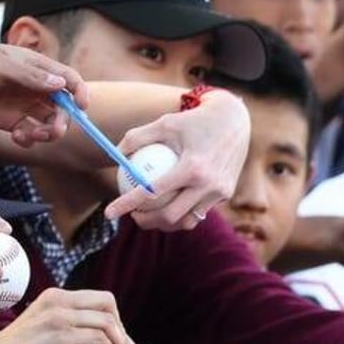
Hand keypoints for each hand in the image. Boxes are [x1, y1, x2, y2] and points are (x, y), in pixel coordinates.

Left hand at [0, 40, 88, 145]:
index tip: (81, 108)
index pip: (68, 79)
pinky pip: (31, 135)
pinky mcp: (10, 122)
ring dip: (47, 134)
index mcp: (35, 67)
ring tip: (29, 136)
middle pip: (63, 106)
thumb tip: (62, 86)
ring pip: (49, 123)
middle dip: (62, 121)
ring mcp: (23, 105)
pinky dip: (30, 140)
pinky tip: (16, 137)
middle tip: (51, 132)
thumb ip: (30, 77)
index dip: (80, 92)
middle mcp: (33, 87)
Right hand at [0, 289, 129, 343]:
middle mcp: (59, 300)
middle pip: (109, 304)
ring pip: (108, 323)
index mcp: (56, 297)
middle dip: (120, 330)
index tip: (118, 342)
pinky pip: (100, 339)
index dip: (115, 320)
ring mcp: (59, 316)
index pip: (101, 299)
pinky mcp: (61, 335)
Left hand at [107, 89, 252, 230]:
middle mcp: (207, 184)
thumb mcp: (163, 123)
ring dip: (166, 224)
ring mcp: (219, 192)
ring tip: (151, 216)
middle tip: (133, 215)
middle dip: (146, 221)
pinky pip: (200, 211)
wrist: (234, 120)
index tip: (109, 213)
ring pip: (188, 221)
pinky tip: (170, 207)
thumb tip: (115, 155)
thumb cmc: (193, 120)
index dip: (127, 205)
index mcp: (191, 168)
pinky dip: (183, 213)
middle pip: (170, 216)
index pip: (152, 193)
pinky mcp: (226, 193)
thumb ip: (136, 138)